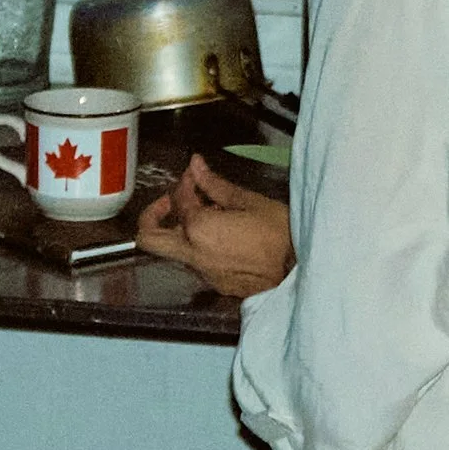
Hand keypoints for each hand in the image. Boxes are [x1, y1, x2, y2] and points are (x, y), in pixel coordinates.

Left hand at [135, 154, 293, 296]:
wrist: (300, 273)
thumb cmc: (282, 236)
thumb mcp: (251, 202)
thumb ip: (217, 185)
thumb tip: (197, 167)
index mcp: (200, 228)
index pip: (178, 199)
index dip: (185, 181)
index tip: (197, 174)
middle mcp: (193, 252)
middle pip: (148, 237)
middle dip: (153, 214)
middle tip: (172, 202)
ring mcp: (202, 271)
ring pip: (173, 249)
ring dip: (181, 229)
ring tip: (211, 215)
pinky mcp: (215, 283)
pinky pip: (195, 261)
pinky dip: (200, 245)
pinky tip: (224, 235)